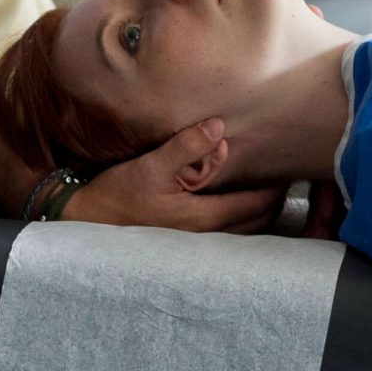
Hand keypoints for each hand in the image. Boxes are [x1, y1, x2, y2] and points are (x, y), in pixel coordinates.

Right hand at [63, 119, 283, 234]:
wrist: (86, 220)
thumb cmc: (118, 194)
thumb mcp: (151, 165)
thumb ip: (187, 146)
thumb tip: (219, 126)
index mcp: (202, 217)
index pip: (255, 205)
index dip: (274, 189)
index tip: (285, 172)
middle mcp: (204, 236)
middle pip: (256, 224)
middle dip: (272, 203)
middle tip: (280, 180)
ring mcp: (194, 244)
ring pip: (242, 233)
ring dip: (257, 215)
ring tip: (264, 191)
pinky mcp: (184, 243)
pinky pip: (225, 236)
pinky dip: (240, 222)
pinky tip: (235, 205)